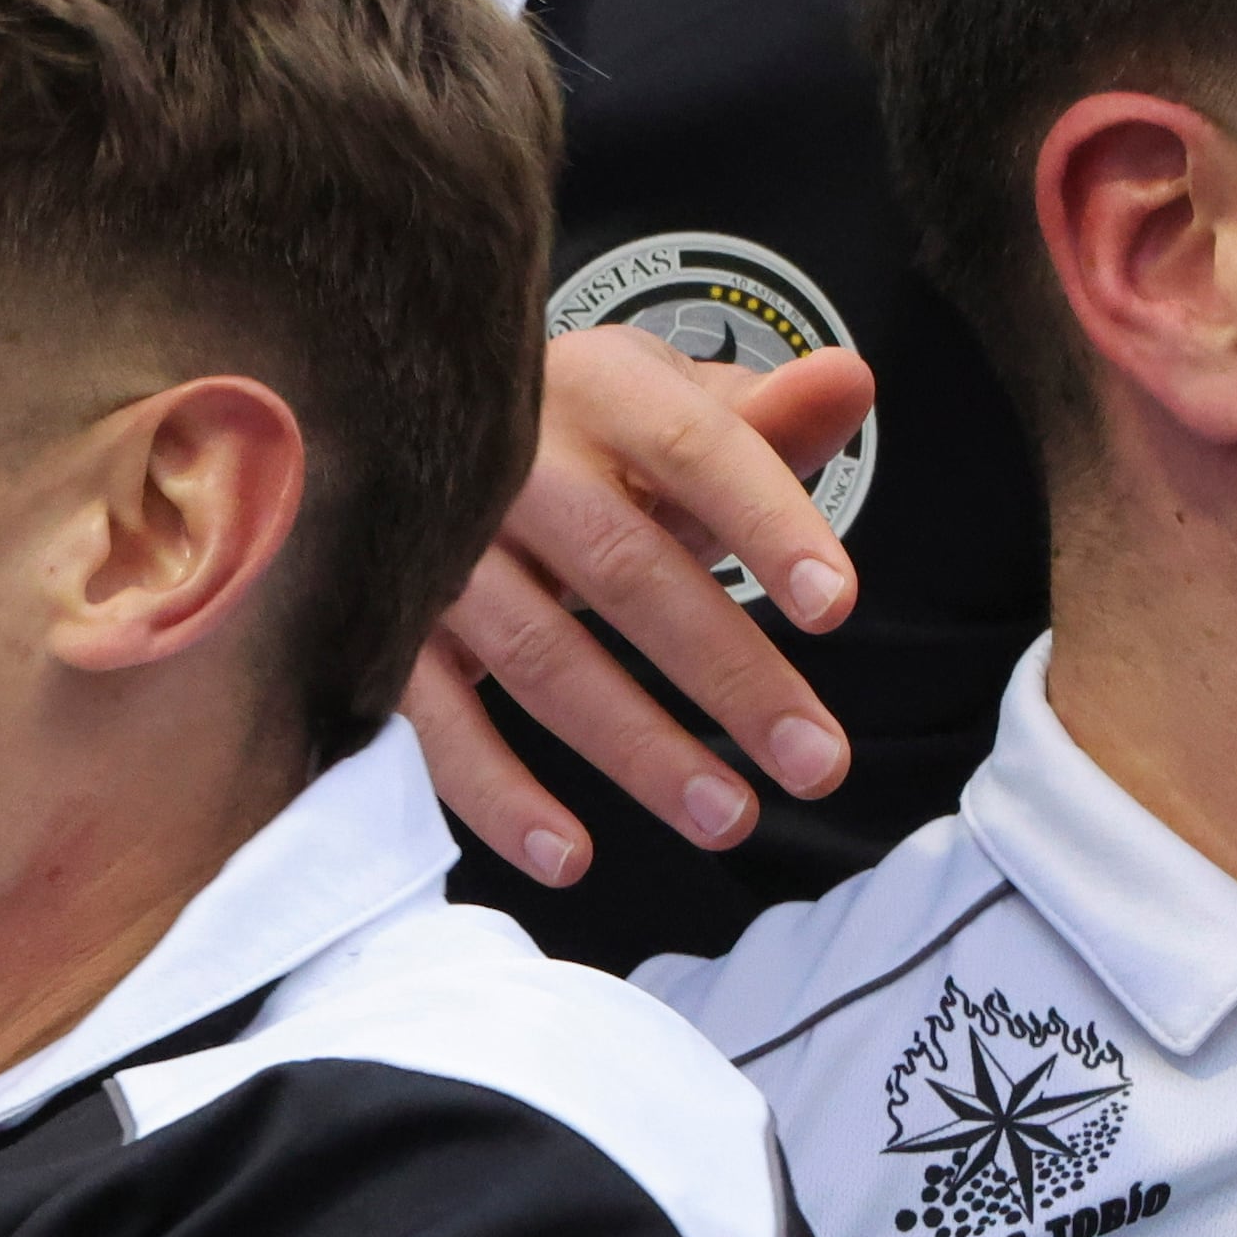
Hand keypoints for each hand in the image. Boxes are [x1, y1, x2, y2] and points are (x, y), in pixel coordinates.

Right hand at [409, 332, 877, 885]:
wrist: (412, 435)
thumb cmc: (577, 437)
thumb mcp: (665, 408)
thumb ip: (764, 415)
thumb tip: (852, 380)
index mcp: (595, 390)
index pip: (694, 448)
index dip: (766, 523)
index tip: (837, 607)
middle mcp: (503, 461)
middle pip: (626, 571)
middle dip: (727, 675)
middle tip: (818, 763)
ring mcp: (433, 547)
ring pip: (539, 655)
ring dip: (637, 748)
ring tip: (730, 820)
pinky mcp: (384, 626)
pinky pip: (435, 719)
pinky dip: (497, 794)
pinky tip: (568, 856)